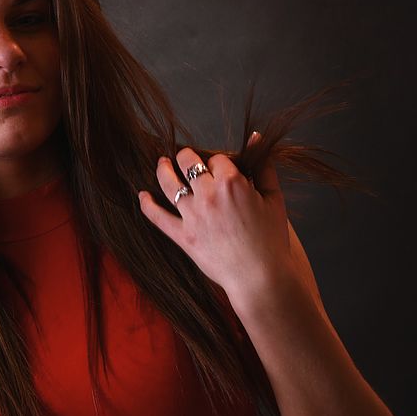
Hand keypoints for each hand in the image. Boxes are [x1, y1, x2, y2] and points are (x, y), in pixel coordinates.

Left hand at [137, 132, 315, 314]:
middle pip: (188, 163)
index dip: (219, 163)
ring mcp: (192, 215)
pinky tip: (143, 196)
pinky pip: (157, 216)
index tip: (220, 170)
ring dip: (163, 169)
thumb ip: (263, 167)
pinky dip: (147, 204)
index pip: (217, 159)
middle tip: (185, 157)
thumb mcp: (273, 198)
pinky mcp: (182, 236)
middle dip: (187, 157)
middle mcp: (208, 195)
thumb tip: (256, 139)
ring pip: (168, 183)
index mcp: (232, 183)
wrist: (260, 277)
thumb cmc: (271, 240)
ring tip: (162, 164)